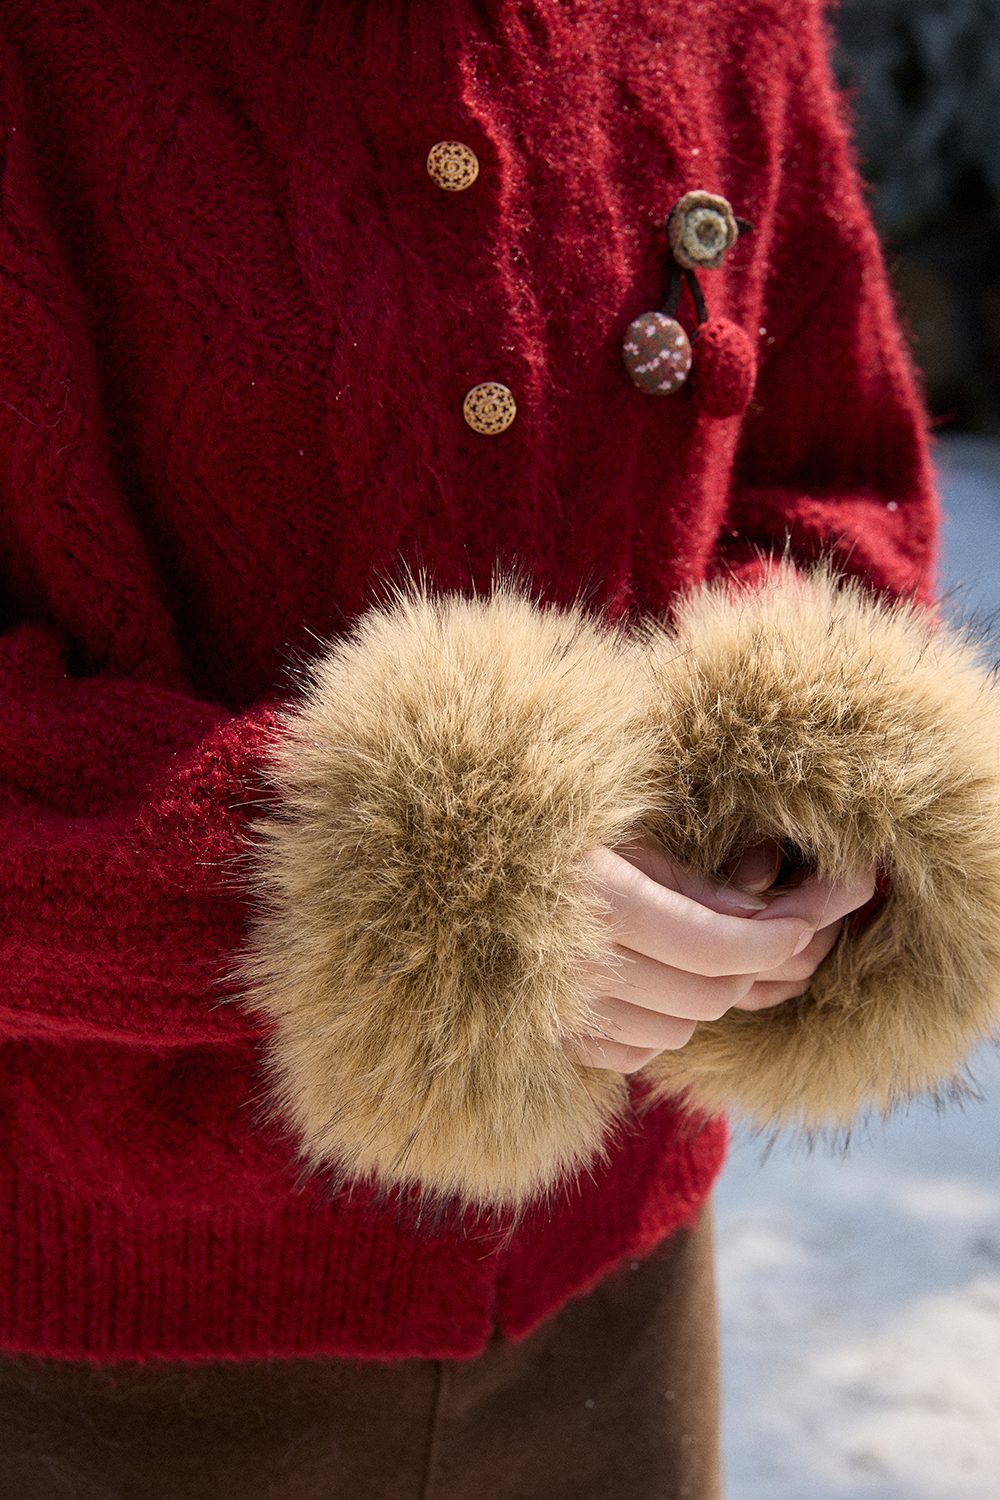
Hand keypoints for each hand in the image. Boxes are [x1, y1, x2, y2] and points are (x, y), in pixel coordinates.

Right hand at [565, 838, 875, 1072]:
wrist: (451, 868)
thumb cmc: (546, 836)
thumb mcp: (620, 836)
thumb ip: (690, 880)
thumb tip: (760, 915)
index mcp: (600, 898)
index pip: (714, 944)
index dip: (770, 939)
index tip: (799, 924)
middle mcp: (576, 963)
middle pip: (705, 996)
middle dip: (746, 970)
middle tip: (761, 939)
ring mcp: (558, 1009)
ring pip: (676, 1031)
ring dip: (700, 1000)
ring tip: (692, 956)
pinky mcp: (546, 1039)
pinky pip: (633, 1056)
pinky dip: (654, 1029)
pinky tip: (645, 987)